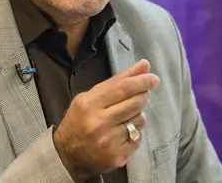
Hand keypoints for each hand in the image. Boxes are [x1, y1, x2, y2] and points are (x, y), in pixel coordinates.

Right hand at [53, 59, 160, 180]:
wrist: (67, 154)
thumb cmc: (80, 120)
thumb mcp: (91, 96)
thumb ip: (118, 81)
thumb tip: (144, 65)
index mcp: (89, 104)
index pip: (122, 88)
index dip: (142, 81)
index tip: (154, 78)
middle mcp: (99, 122)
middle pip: (134, 103)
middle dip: (145, 95)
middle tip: (145, 94)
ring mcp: (108, 141)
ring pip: (139, 120)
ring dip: (139, 114)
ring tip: (127, 116)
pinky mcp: (117, 156)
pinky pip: (138, 137)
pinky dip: (135, 132)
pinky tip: (124, 131)